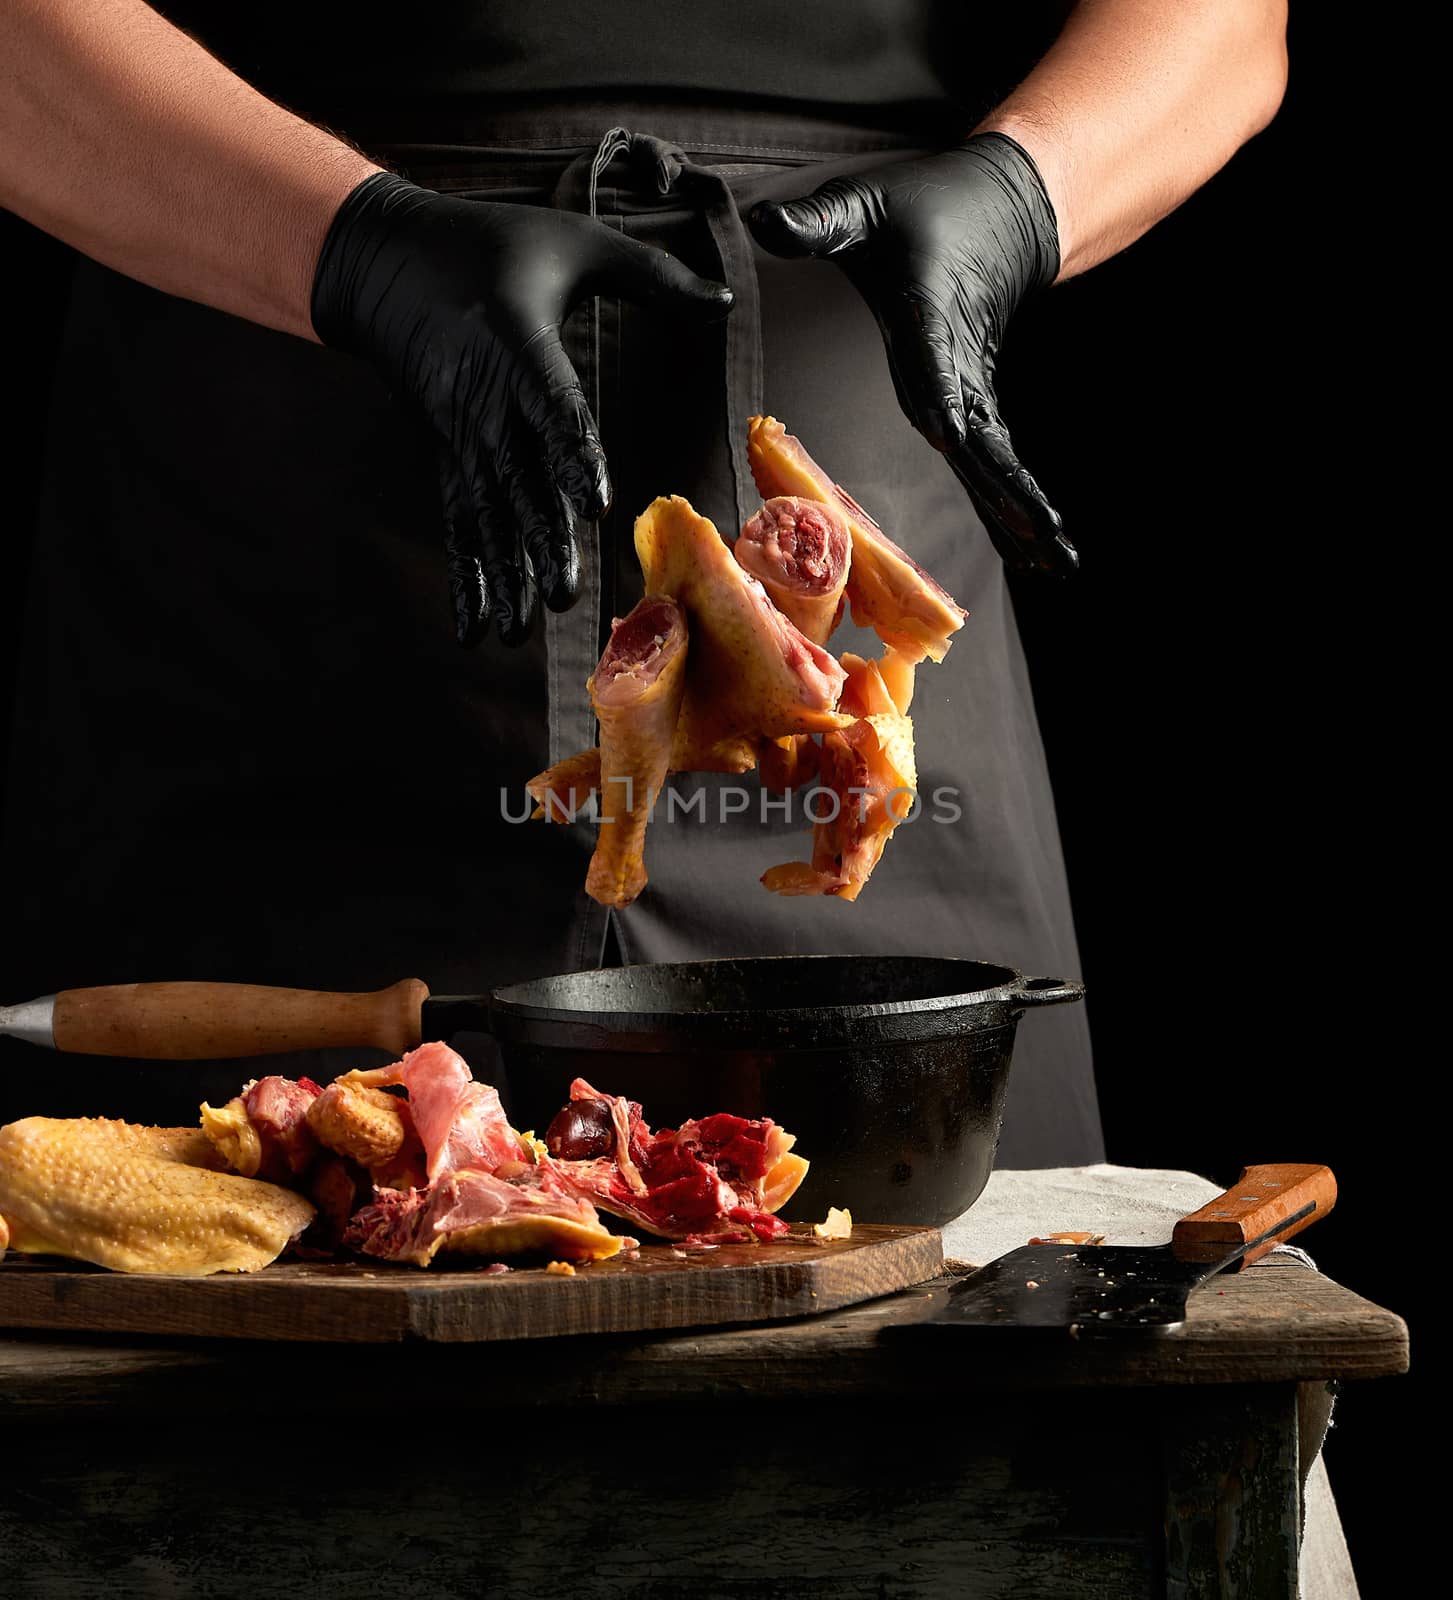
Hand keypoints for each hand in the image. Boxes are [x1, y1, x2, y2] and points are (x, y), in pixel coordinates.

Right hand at [311, 174, 732, 643]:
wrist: (383, 262)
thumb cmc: (488, 245)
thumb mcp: (573, 240)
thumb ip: (651, 272)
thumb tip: (723, 298)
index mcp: (520, 347)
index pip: (552, 409)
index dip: (573, 455)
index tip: (593, 501)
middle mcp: (486, 402)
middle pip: (519, 481)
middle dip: (541, 541)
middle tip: (565, 595)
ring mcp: (463, 436)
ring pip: (487, 515)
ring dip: (503, 574)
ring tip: (519, 630)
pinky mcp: (448, 457)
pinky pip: (458, 523)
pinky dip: (468, 576)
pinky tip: (475, 625)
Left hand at [750, 134, 1075, 576]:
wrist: (1007, 207)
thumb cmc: (926, 207)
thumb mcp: (866, 204)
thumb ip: (819, 219)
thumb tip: (763, 220)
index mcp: (930, 317)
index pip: (933, 363)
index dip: (941, 396)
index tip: (950, 436)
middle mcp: (958, 364)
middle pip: (983, 436)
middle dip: (1009, 486)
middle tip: (1042, 530)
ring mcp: (973, 388)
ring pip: (999, 458)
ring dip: (1024, 508)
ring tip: (1056, 559)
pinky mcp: (980, 403)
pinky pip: (998, 461)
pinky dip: (1015, 504)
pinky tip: (1036, 553)